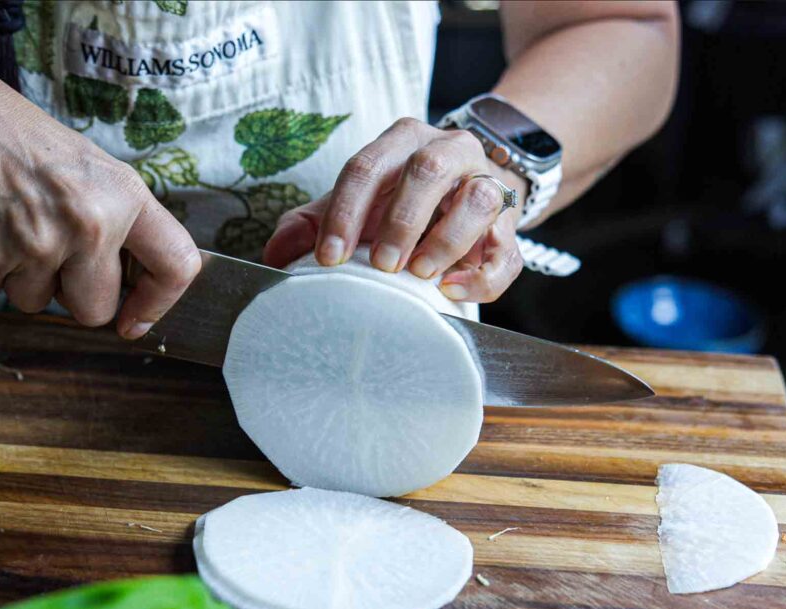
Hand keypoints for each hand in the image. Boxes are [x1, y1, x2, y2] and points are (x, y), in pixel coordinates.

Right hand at [0, 55, 197, 338]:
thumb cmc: (25, 142)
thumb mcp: (96, 170)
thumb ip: (124, 227)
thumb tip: (139, 286)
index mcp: (124, 199)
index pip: (175, 266)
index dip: (159, 303)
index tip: (136, 318)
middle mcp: (87, 226)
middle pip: (95, 310)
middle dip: (75, 294)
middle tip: (55, 251)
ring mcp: (35, 246)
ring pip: (39, 303)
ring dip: (27, 277)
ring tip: (16, 224)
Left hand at [264, 117, 524, 301]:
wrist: (465, 188)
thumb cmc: (398, 199)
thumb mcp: (354, 203)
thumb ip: (313, 224)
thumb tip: (275, 254)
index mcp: (402, 141)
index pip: (368, 166)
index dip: (345, 212)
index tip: (328, 258)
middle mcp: (449, 151)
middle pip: (429, 170)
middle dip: (402, 220)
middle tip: (382, 264)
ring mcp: (485, 184)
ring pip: (479, 200)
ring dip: (447, 240)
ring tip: (421, 275)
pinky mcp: (510, 226)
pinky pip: (507, 251)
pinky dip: (482, 275)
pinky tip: (452, 290)